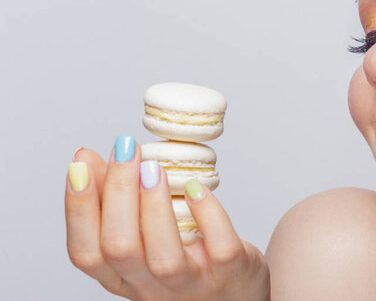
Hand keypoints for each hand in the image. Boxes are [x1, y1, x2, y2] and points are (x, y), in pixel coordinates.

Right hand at [65, 137, 269, 300]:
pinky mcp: (230, 274)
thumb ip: (114, 202)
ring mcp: (192, 284)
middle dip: (118, 192)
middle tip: (126, 149)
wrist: (238, 293)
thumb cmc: (187, 262)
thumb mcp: (145, 239)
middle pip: (121, 248)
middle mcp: (152, 288)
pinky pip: (220, 248)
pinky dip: (207, 214)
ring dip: (155, 206)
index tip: (80, 165)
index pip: (86, 253)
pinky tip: (195, 188)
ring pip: (164, 256)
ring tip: (153, 167)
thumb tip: (86, 159)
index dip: (78, 209)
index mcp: (123, 278)